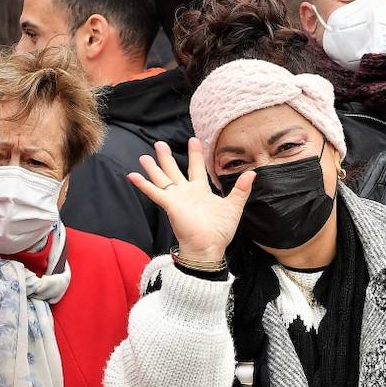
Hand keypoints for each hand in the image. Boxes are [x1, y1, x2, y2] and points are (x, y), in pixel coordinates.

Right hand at [127, 138, 253, 263]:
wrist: (209, 247)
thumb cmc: (220, 231)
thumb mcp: (234, 206)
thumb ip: (241, 189)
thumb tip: (252, 173)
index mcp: (201, 191)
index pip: (197, 168)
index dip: (195, 155)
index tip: (194, 140)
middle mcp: (186, 192)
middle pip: (174, 170)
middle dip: (167, 157)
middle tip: (160, 143)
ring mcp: (177, 198)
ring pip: (162, 178)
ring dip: (153, 167)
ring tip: (144, 156)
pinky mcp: (170, 205)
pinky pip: (155, 192)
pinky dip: (143, 184)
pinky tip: (132, 175)